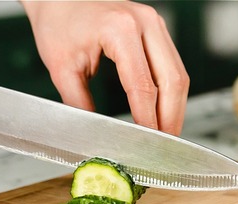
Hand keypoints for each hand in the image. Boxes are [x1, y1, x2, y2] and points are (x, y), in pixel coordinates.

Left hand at [20, 0, 189, 135]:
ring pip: (179, 75)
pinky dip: (170, 93)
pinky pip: (173, 66)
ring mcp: (155, 24)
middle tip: (162, 145)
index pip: (143, 86)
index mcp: (120, 29)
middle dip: (170, 118)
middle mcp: (145, 23)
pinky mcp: (157, 30)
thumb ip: (79, 104)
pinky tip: (163, 112)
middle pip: (173, 81)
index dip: (147, 119)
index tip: (146, 143)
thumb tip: (97, 135)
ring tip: (164, 134)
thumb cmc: (58, 23)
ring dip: (175, 108)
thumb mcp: (62, 68)